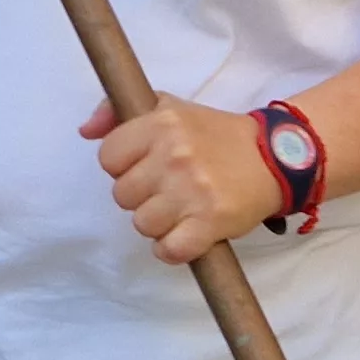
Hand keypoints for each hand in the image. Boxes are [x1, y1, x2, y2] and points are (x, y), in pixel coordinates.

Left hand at [81, 94, 285, 264]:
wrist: (274, 158)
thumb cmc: (215, 135)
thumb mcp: (169, 109)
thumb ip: (118, 114)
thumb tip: (85, 130)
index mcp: (162, 123)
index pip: (109, 157)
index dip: (124, 166)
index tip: (145, 166)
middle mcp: (174, 155)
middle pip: (122, 195)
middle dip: (141, 195)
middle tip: (167, 189)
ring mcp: (192, 191)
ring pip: (142, 224)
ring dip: (158, 223)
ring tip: (180, 209)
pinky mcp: (210, 223)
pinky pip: (168, 250)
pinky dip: (172, 249)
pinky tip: (186, 234)